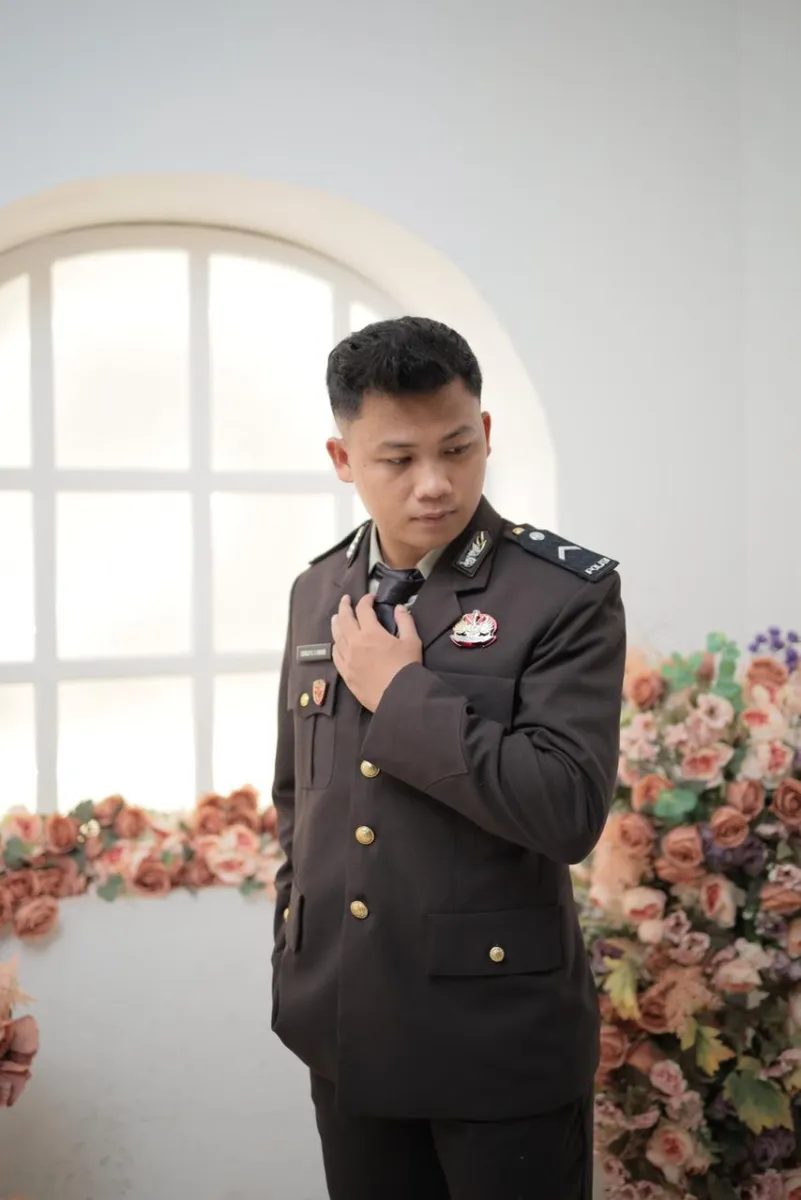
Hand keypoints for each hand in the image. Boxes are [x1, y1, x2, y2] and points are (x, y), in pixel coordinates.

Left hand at [331, 593, 421, 711]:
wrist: (398, 696)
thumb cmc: (406, 667)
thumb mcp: (412, 641)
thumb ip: (405, 621)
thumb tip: (399, 608)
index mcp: (371, 632)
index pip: (363, 609)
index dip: (366, 600)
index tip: (371, 597)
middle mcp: (355, 643)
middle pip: (344, 619)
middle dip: (344, 606)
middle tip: (345, 599)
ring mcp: (347, 659)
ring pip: (336, 636)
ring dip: (336, 623)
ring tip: (336, 617)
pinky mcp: (346, 673)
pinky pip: (335, 655)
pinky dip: (335, 645)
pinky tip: (336, 643)